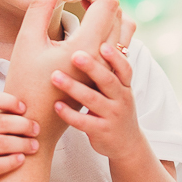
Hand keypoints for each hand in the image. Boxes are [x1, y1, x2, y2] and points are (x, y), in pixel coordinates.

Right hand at [0, 92, 39, 181]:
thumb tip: (39, 103)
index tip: (25, 109)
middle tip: (37, 130)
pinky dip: (13, 161)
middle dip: (24, 125)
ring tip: (35, 146)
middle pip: (1, 122)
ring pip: (2, 143)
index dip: (10, 101)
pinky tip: (22, 159)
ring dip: (23, 144)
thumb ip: (6, 116)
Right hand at [6, 0, 121, 149]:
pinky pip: (118, 43)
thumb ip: (40, 5)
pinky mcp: (105, 76)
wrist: (35, 124)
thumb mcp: (27, 41)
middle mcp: (105, 57)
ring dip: (105, 10)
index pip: (106, 1)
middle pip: (117, 11)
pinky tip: (83, 25)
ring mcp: (107, 69)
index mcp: (88, 46)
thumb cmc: (25, 85)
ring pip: (122, 28)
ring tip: (80, 3)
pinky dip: (106, 27)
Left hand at [51, 40, 143, 162]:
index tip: (103, 44)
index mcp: (124, 86)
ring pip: (93, 100)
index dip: (115, 56)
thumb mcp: (118, 89)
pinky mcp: (101, 132)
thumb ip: (107, 69)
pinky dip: (70, 114)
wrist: (126, 145)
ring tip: (55, 76)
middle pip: (108, 80)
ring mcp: (112, 116)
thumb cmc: (114, 109)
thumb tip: (96, 37)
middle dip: (92, 67)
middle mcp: (121, 99)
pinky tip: (56, 105)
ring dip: (74, 87)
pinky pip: (84, 122)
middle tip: (74, 54)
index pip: (124, 68)